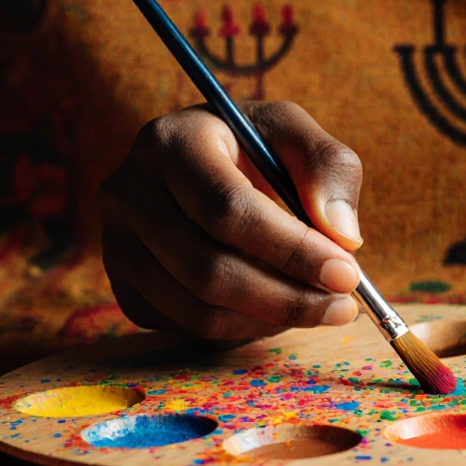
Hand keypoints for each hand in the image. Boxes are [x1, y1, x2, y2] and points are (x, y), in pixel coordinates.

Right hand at [100, 101, 362, 344]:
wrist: (203, 166)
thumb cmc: (254, 147)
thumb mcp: (294, 135)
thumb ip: (330, 170)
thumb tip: (343, 236)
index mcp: (169, 142)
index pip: (225, 209)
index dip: (290, 249)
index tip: (347, 273)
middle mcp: (128, 194)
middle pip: (207, 269)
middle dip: (287, 297)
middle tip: (343, 305)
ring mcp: (117, 246)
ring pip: (198, 310)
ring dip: (271, 319)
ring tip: (320, 307)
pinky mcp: (127, 288)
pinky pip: (189, 329)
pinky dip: (244, 329)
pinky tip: (277, 307)